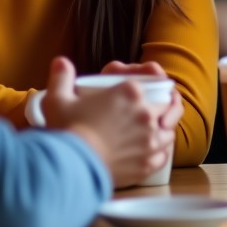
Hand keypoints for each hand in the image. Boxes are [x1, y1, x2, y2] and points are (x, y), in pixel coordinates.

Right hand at [42, 57, 178, 187]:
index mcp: (130, 92)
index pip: (152, 88)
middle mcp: (145, 113)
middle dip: (156, 112)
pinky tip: (150, 155)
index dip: (145, 95)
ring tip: (148, 137)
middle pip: (163, 109)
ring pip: (167, 132)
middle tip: (141, 120)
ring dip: (161, 132)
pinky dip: (159, 154)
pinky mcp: (147, 163)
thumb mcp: (58, 99)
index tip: (133, 103)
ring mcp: (149, 139)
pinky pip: (163, 156)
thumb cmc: (67, 130)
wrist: (72, 165)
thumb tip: (60, 61)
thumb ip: (62, 77)